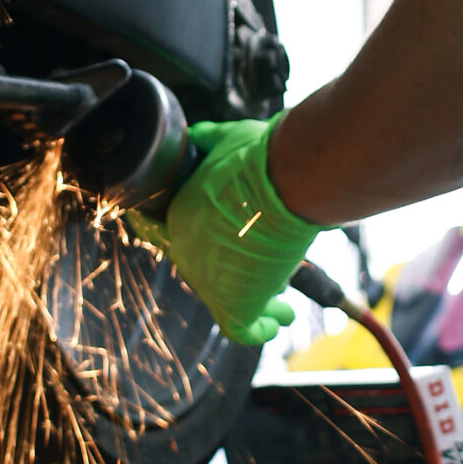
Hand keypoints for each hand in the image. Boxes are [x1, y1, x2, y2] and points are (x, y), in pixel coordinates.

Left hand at [130, 118, 317, 346]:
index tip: (228, 245)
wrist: (284, 183)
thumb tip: (198, 135)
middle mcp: (187, 252)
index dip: (204, 242)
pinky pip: (244, 327)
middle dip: (237, 271)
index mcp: (179, 216)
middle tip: (264, 270)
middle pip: (211, 270)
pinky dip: (262, 326)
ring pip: (230, 300)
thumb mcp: (226, 139)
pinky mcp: (236, 304)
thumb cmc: (260, 158)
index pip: (178, 237)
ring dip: (258, 302)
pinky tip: (279, 319)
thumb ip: (208, 141)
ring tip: (280, 304)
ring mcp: (208, 281)